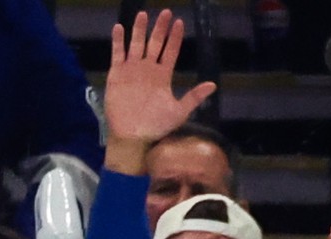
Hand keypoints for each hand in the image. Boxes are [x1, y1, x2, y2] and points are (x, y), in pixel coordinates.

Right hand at [105, 11, 218, 167]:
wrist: (134, 135)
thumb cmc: (157, 125)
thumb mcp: (179, 111)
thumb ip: (194, 97)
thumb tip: (213, 85)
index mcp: (163, 76)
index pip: (170, 51)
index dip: (175, 37)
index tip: (179, 22)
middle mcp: (148, 69)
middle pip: (155, 43)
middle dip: (160, 28)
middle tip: (166, 12)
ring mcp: (132, 69)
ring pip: (136, 44)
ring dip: (139, 29)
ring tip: (143, 14)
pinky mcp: (117, 73)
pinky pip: (118, 53)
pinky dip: (118, 41)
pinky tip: (120, 28)